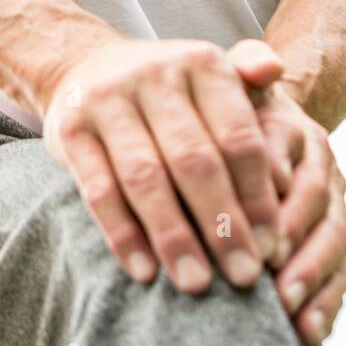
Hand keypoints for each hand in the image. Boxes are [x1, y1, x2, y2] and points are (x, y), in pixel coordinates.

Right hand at [42, 37, 286, 295]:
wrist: (87, 65)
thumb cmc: (170, 89)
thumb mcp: (211, 74)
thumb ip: (250, 76)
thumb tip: (275, 69)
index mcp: (202, 62)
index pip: (238, 134)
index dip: (257, 194)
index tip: (272, 247)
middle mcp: (155, 73)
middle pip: (194, 158)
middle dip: (222, 224)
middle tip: (245, 277)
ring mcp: (108, 99)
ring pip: (145, 177)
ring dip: (174, 236)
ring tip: (197, 283)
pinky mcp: (69, 128)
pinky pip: (98, 189)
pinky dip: (123, 234)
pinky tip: (145, 272)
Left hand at [228, 45, 345, 345]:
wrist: (259, 122)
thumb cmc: (231, 111)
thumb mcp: (230, 84)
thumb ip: (245, 68)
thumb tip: (267, 64)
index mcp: (291, 124)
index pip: (286, 153)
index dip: (274, 188)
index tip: (256, 223)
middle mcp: (320, 161)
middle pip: (318, 200)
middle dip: (296, 240)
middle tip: (271, 275)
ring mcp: (333, 200)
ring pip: (336, 238)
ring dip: (313, 276)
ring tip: (288, 308)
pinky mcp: (335, 233)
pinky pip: (343, 269)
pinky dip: (328, 302)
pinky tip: (308, 331)